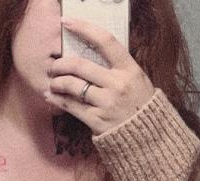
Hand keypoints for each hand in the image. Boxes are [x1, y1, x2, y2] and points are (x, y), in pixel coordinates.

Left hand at [45, 17, 155, 136]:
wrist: (148, 138)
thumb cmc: (140, 106)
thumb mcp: (137, 80)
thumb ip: (117, 67)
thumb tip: (91, 52)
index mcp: (130, 70)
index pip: (105, 41)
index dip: (84, 28)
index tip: (67, 22)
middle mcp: (118, 85)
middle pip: (80, 66)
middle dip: (61, 64)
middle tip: (54, 66)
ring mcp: (107, 103)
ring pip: (72, 86)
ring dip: (57, 82)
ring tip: (53, 82)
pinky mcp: (97, 121)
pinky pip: (71, 106)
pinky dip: (57, 99)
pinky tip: (51, 96)